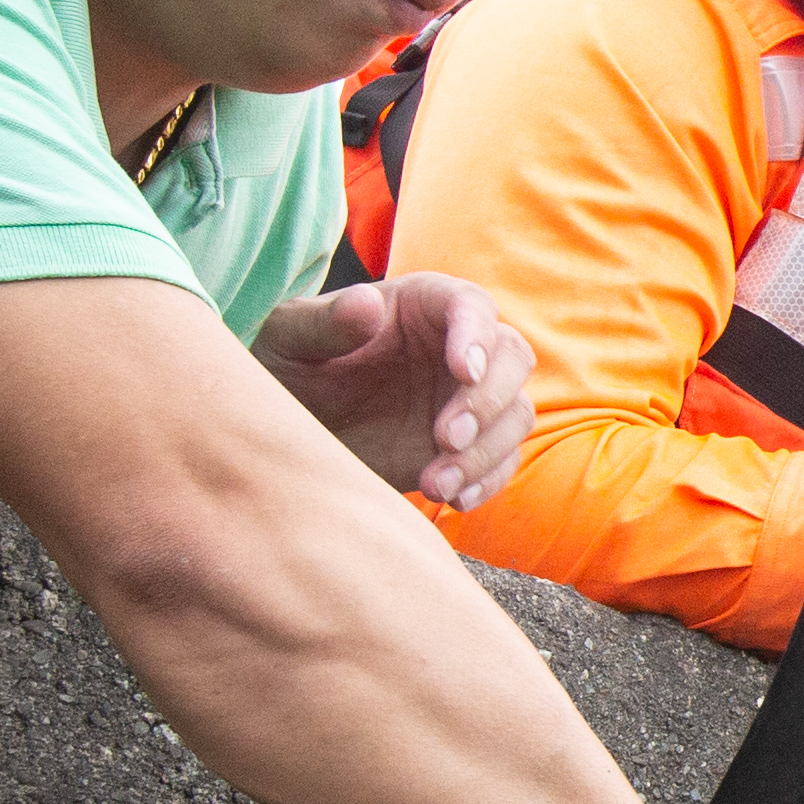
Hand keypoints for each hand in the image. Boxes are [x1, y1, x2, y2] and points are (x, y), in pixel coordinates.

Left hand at [253, 273, 535, 507]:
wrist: (290, 427)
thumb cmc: (288, 366)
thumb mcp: (289, 338)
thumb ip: (325, 322)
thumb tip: (366, 305)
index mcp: (424, 304)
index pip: (471, 306)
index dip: (476, 336)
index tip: (463, 371)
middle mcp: (458, 346)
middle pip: (512, 358)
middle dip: (489, 400)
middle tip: (446, 438)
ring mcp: (468, 398)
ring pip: (515, 414)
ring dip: (486, 451)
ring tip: (436, 484)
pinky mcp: (470, 446)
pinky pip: (502, 460)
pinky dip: (488, 480)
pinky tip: (455, 499)